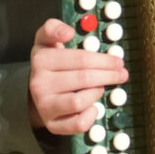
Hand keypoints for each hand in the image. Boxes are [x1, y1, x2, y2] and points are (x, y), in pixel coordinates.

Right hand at [28, 18, 126, 134]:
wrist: (33, 90)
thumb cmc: (48, 63)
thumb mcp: (45, 40)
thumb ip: (53, 28)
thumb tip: (68, 32)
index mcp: (41, 60)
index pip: (81, 59)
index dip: (104, 60)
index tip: (118, 61)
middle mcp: (40, 84)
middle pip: (84, 79)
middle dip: (109, 75)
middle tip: (121, 73)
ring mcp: (45, 106)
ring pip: (79, 102)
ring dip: (97, 93)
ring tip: (101, 87)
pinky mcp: (51, 125)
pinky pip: (77, 124)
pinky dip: (90, 116)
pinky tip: (94, 107)